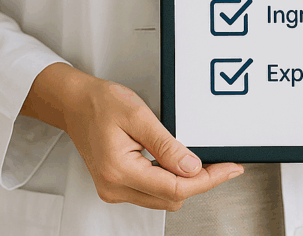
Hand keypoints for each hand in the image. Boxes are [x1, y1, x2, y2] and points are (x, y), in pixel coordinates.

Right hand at [21, 64, 242, 209]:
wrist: (75, 103)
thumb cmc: (100, 103)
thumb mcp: (138, 115)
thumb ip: (166, 144)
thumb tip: (192, 167)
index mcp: (119, 170)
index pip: (174, 188)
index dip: (207, 180)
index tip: (228, 169)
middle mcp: (115, 187)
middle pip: (171, 199)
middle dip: (199, 182)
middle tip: (221, 162)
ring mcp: (114, 189)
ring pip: (162, 199)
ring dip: (184, 183)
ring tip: (204, 162)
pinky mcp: (117, 186)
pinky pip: (151, 192)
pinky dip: (169, 180)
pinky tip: (178, 164)